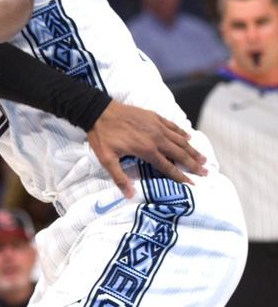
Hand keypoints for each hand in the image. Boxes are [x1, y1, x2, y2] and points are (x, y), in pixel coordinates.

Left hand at [87, 101, 206, 198]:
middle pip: (179, 154)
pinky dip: (182, 133)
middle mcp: (156, 138)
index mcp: (146, 150)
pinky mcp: (154, 117)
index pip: (168, 167)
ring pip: (180, 140)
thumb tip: (129, 195)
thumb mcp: (107, 160)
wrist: (99, 111)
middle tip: (206, 172)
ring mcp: (157, 126)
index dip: (181, 177)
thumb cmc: (102, 136)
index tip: (193, 184)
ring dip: (192, 150)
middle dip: (193, 164)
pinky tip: (188, 138)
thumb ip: (119, 177)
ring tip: (203, 159)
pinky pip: (173, 126)